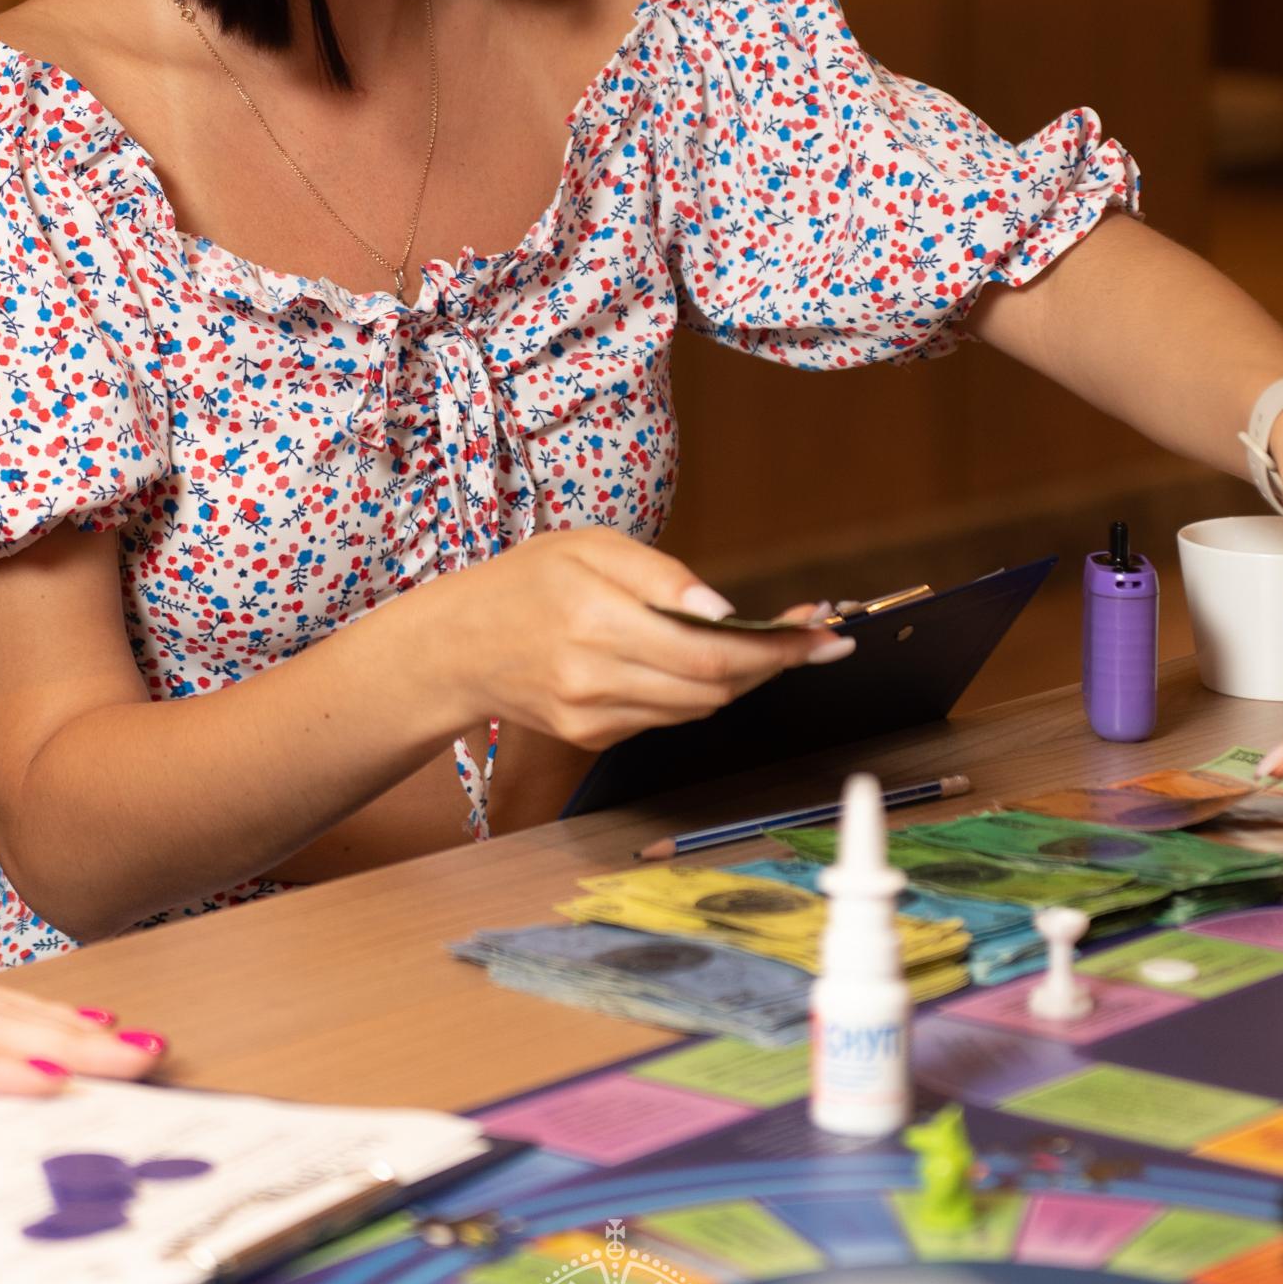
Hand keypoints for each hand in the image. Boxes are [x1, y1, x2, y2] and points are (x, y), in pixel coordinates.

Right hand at [445, 527, 852, 750]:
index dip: (776, 647)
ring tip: (775, 643)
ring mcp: (595, 716)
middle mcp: (596, 677)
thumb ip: (660, 575)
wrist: (457, 648)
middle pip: (715, 686)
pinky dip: (698, 690)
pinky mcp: (594, 737)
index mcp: (595, 618)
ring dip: (744, 678)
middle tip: (818, 635)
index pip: (708, 650)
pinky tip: (707, 661)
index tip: (825, 633)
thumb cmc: (525, 581)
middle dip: (775, 662)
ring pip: (699, 707)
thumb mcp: (589, 546)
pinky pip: (669, 716)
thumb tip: (724, 609)